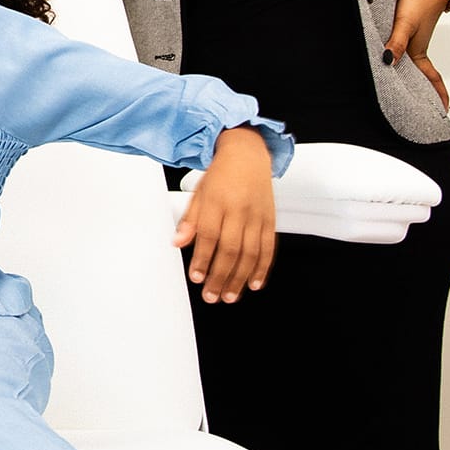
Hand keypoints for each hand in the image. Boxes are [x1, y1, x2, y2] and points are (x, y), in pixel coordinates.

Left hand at [173, 126, 275, 303]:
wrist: (247, 154)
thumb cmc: (221, 174)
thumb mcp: (198, 192)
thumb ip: (190, 220)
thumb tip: (178, 242)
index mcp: (217, 201)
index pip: (209, 236)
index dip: (203, 259)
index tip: (196, 277)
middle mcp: (239, 209)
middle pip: (231, 249)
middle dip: (220, 276)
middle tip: (211, 295)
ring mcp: (257, 216)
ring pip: (250, 253)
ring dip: (240, 278)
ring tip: (229, 295)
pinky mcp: (271, 220)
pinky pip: (268, 248)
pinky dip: (262, 268)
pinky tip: (254, 283)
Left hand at [385, 0, 449, 109]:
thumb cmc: (420, 1)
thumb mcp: (405, 23)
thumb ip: (397, 42)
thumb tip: (388, 61)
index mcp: (418, 53)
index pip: (430, 80)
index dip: (437, 96)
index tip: (443, 111)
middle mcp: (416, 49)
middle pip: (421, 77)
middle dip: (425, 93)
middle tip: (427, 110)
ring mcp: (414, 41)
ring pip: (413, 65)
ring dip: (413, 78)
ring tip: (411, 93)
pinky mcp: (410, 31)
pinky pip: (406, 51)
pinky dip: (403, 61)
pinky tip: (394, 61)